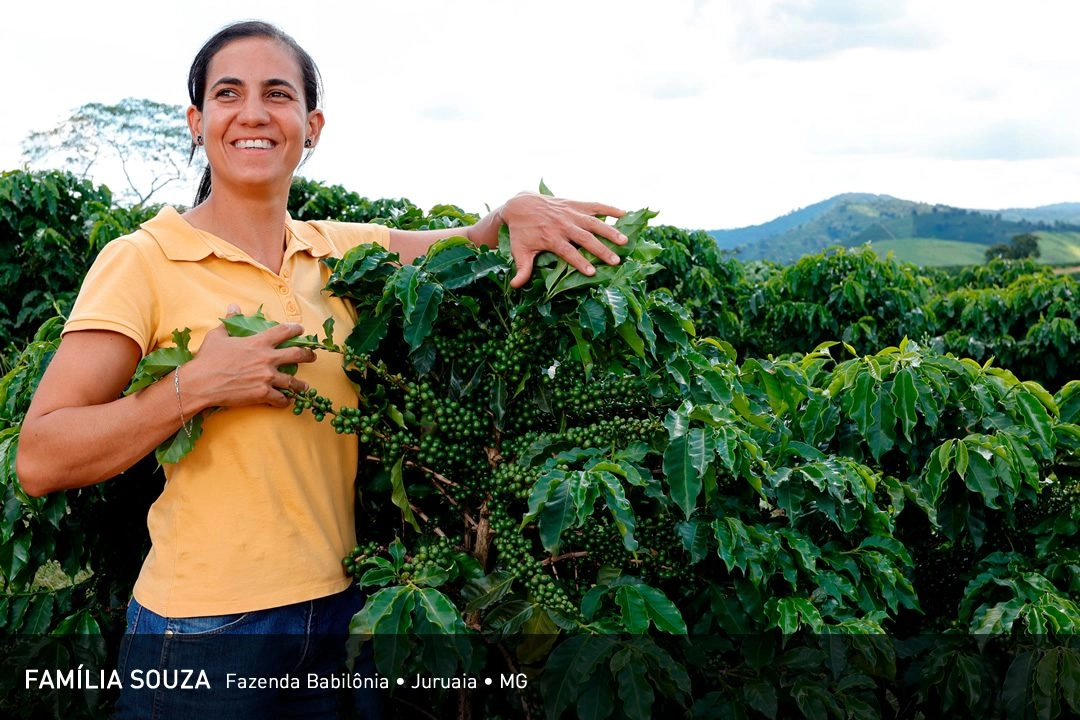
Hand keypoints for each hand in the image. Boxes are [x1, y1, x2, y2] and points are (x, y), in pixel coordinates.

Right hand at [185, 305, 315, 409]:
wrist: (201, 383)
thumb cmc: (208, 358)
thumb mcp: (218, 336)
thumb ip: (230, 322)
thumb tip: (233, 307)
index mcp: (258, 342)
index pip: (283, 331)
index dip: (295, 329)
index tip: (301, 329)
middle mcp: (267, 358)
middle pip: (297, 354)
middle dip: (308, 355)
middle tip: (312, 356)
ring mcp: (267, 377)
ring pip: (293, 381)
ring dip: (300, 385)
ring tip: (304, 387)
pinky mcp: (263, 393)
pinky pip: (281, 398)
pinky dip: (284, 401)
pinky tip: (286, 402)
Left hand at [500, 192, 626, 288]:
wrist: (520, 204)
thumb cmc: (521, 232)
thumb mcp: (519, 251)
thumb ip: (522, 269)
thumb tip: (515, 286)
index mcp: (551, 238)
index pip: (567, 252)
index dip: (579, 262)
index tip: (591, 272)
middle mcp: (563, 225)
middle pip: (585, 238)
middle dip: (600, 249)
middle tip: (615, 261)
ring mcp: (571, 213)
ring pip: (593, 222)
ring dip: (610, 231)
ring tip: (624, 240)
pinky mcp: (575, 204)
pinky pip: (595, 206)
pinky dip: (609, 209)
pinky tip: (624, 214)